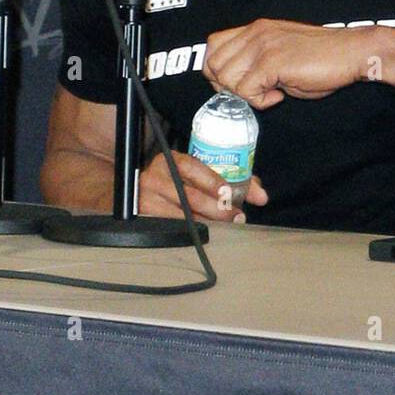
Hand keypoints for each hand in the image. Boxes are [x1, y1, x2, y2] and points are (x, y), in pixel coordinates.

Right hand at [138, 149, 268, 222]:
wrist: (134, 193)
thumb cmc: (174, 182)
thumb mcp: (194, 173)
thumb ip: (226, 179)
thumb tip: (260, 193)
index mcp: (171, 159)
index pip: (196, 169)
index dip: (217, 183)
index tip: (235, 196)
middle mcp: (156, 175)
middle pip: (190, 196)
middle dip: (218, 209)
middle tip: (237, 217)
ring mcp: (146, 198)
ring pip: (181, 216)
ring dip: (207, 223)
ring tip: (226, 228)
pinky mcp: (141, 217)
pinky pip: (169, 228)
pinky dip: (189, 232)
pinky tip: (203, 234)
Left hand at [203, 18, 368, 109]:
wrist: (352, 53)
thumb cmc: (323, 57)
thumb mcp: (281, 52)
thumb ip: (256, 60)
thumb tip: (235, 83)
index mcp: (256, 29)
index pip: (213, 45)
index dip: (219, 70)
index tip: (240, 84)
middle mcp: (255, 33)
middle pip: (213, 64)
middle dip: (228, 86)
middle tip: (254, 93)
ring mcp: (262, 45)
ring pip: (226, 78)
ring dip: (245, 94)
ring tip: (269, 93)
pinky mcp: (272, 62)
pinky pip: (246, 91)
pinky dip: (260, 101)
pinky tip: (279, 95)